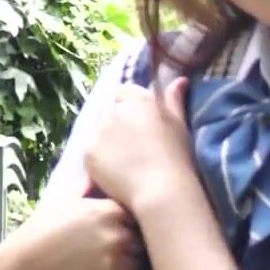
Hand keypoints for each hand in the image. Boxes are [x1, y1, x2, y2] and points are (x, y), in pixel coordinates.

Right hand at [0, 195, 150, 269]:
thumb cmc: (37, 236)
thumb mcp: (59, 202)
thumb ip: (85, 187)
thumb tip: (99, 172)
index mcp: (108, 210)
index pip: (142, 211)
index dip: (135, 220)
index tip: (127, 227)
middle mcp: (117, 234)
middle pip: (147, 236)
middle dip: (139, 241)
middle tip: (126, 249)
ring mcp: (118, 262)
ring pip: (147, 260)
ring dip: (140, 262)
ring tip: (125, 265)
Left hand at [84, 77, 195, 216]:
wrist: (160, 189)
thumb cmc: (176, 157)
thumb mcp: (180, 125)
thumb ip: (174, 100)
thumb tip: (180, 80)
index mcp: (139, 101)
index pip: (122, 91)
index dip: (126, 105)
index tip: (136, 122)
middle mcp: (115, 111)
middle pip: (108, 112)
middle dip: (115, 124)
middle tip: (129, 146)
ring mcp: (99, 131)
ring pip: (97, 131)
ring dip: (105, 140)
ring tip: (121, 161)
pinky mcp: (88, 152)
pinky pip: (90, 152)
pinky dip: (98, 159)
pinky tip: (113, 172)